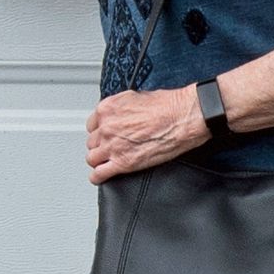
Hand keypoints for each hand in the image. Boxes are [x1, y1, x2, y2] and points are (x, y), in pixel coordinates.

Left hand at [85, 87, 211, 181]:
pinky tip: (102, 176)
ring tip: (108, 161)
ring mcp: (113, 146)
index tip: (106, 135)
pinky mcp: (123, 163)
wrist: (182, 118)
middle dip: (101, 145)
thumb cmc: (167, 106)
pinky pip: (99, 175)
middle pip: (92, 142)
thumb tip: (120, 114)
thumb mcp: (136, 96)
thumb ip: (121, 107)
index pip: (92, 125)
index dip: (100, 131)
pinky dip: (98, 177)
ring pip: (92, 158)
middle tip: (113, 147)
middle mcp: (106, 127)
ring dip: (100, 160)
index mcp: (108, 109)